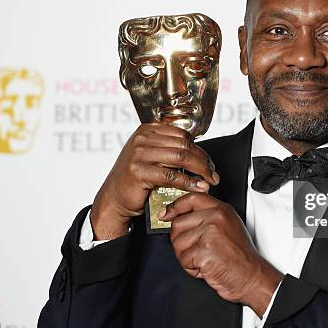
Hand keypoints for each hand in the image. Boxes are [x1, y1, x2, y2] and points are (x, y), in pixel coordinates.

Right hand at [90, 123, 219, 239]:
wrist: (114, 198)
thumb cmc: (136, 179)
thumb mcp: (151, 156)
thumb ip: (169, 149)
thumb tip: (200, 153)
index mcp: (147, 130)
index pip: (182, 135)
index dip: (200, 149)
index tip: (210, 163)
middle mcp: (142, 138)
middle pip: (184, 145)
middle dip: (203, 161)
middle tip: (213, 174)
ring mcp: (139, 154)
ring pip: (180, 157)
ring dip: (200, 170)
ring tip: (210, 181)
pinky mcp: (139, 171)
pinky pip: (171, 175)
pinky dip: (189, 182)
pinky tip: (198, 187)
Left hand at [160, 192, 282, 316]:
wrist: (250, 277)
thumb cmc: (240, 257)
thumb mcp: (228, 227)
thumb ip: (207, 217)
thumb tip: (180, 216)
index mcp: (222, 210)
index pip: (191, 199)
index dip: (175, 206)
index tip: (165, 214)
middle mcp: (216, 218)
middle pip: (178, 223)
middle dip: (181, 241)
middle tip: (196, 251)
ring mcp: (210, 233)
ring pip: (178, 243)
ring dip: (186, 257)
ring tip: (204, 260)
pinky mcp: (204, 250)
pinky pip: (184, 259)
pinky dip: (191, 268)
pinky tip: (206, 267)